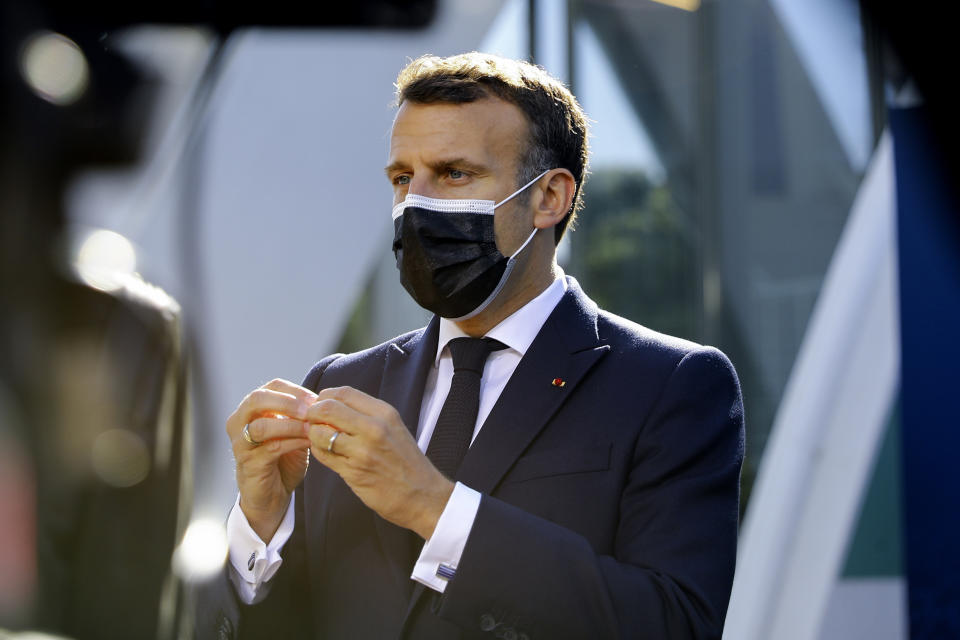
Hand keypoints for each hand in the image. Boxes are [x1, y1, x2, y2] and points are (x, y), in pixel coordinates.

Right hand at [227, 378, 316, 540]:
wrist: (271, 495)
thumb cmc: (282, 459)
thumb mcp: (292, 432)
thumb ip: (301, 416)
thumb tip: (323, 400)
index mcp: (252, 409)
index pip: (272, 386)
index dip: (296, 390)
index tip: (317, 399)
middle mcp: (239, 422)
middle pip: (257, 399)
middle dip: (287, 402)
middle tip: (310, 410)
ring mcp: (240, 443)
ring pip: (261, 425)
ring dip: (290, 425)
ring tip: (311, 428)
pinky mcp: (248, 463)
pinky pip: (270, 448)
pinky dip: (292, 442)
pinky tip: (308, 443)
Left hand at [305, 386, 453, 539]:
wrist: (423, 496)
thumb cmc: (406, 463)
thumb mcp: (393, 428)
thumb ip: (365, 415)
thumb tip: (331, 405)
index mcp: (384, 413)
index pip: (343, 392)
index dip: (325, 397)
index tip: (322, 406)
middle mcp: (374, 428)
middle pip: (328, 407)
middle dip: (313, 413)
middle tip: (313, 422)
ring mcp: (363, 450)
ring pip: (320, 432)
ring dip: (313, 435)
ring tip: (319, 440)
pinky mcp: (354, 471)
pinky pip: (323, 455)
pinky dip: (318, 451)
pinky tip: (326, 453)